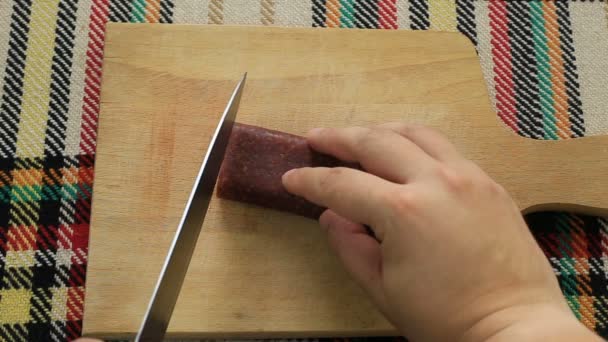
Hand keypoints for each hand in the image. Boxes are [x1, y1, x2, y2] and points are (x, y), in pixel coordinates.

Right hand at [282, 124, 599, 340]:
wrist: (515, 328)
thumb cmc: (446, 319)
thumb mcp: (383, 291)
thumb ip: (350, 247)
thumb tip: (332, 216)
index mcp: (403, 212)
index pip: (342, 184)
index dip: (310, 181)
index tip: (291, 177)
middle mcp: (436, 182)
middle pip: (375, 142)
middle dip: (339, 137)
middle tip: (316, 138)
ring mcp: (468, 177)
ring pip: (415, 133)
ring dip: (379, 131)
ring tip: (359, 137)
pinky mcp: (489, 183)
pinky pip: (446, 147)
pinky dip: (416, 142)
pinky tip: (406, 153)